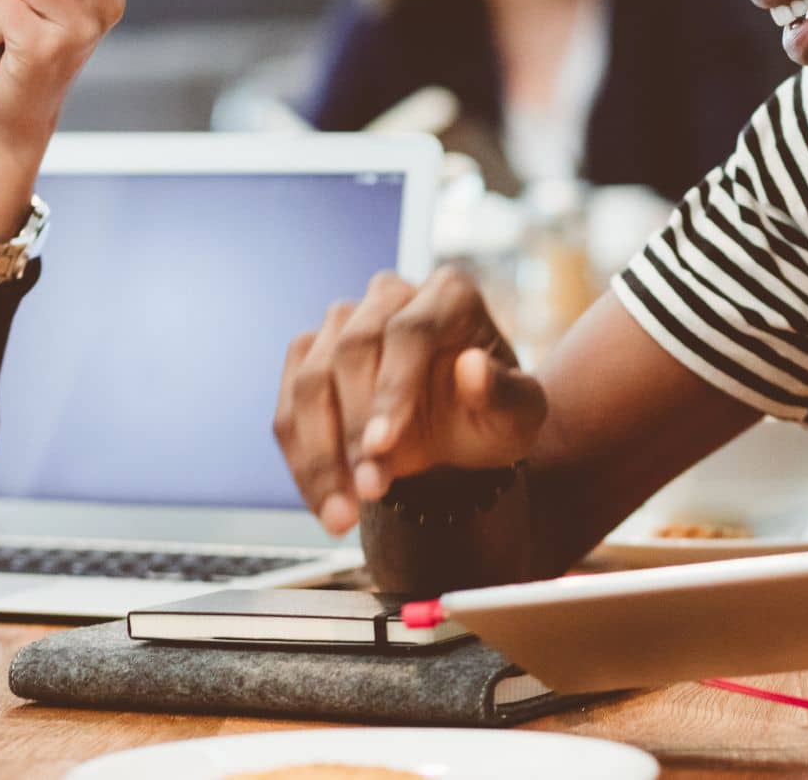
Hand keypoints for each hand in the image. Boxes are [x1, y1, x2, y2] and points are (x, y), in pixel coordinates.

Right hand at [274, 265, 546, 534]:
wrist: (459, 434)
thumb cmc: (491, 416)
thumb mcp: (519, 415)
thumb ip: (505, 394)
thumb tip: (472, 367)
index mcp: (448, 294)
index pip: (409, 332)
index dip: (391, 389)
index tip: (382, 446)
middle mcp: (390, 296)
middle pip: (352, 351)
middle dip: (354, 430)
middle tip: (369, 491)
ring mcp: (342, 324)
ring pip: (310, 381)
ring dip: (321, 454)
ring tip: (343, 513)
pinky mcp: (308, 359)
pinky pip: (288, 411)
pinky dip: (304, 463)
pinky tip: (326, 505)